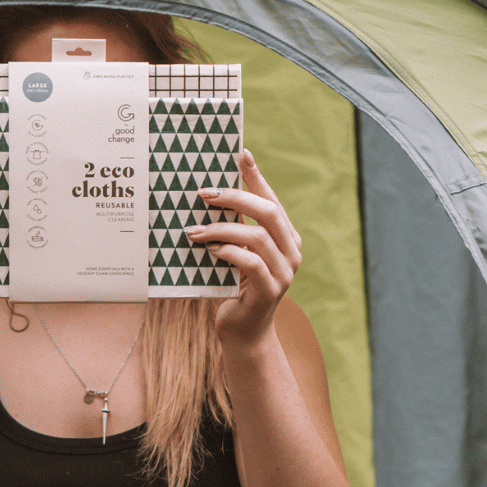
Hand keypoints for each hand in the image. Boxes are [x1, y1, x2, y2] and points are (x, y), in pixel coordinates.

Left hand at [185, 150, 302, 345]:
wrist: (244, 332)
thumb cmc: (234, 286)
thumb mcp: (235, 252)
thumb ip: (232, 229)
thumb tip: (207, 195)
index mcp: (286, 236)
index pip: (271, 199)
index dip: (256, 176)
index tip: (240, 154)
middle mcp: (292, 251)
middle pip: (267, 212)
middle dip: (234, 198)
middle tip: (204, 193)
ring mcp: (285, 272)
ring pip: (257, 236)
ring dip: (221, 229)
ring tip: (194, 231)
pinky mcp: (271, 291)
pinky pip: (251, 263)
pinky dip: (229, 252)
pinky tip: (210, 251)